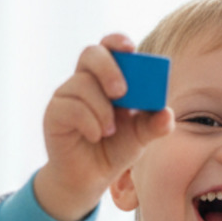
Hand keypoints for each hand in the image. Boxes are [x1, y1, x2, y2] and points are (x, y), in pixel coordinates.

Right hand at [35, 33, 173, 220]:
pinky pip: (69, 107)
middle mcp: (84, 81)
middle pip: (90, 54)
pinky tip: (95, 136)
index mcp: (107, 78)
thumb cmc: (114, 150)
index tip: (131, 48)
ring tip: (109, 131)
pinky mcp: (54, 113)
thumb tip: (168, 114)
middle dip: (108, 69)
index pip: (108, 47)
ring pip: (81, 84)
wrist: (89, 178)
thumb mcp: (140, 136)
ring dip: (101, 109)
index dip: (117, 41)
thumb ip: (155, 124)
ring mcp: (66, 95)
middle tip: (122, 92)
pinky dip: (88, 122)